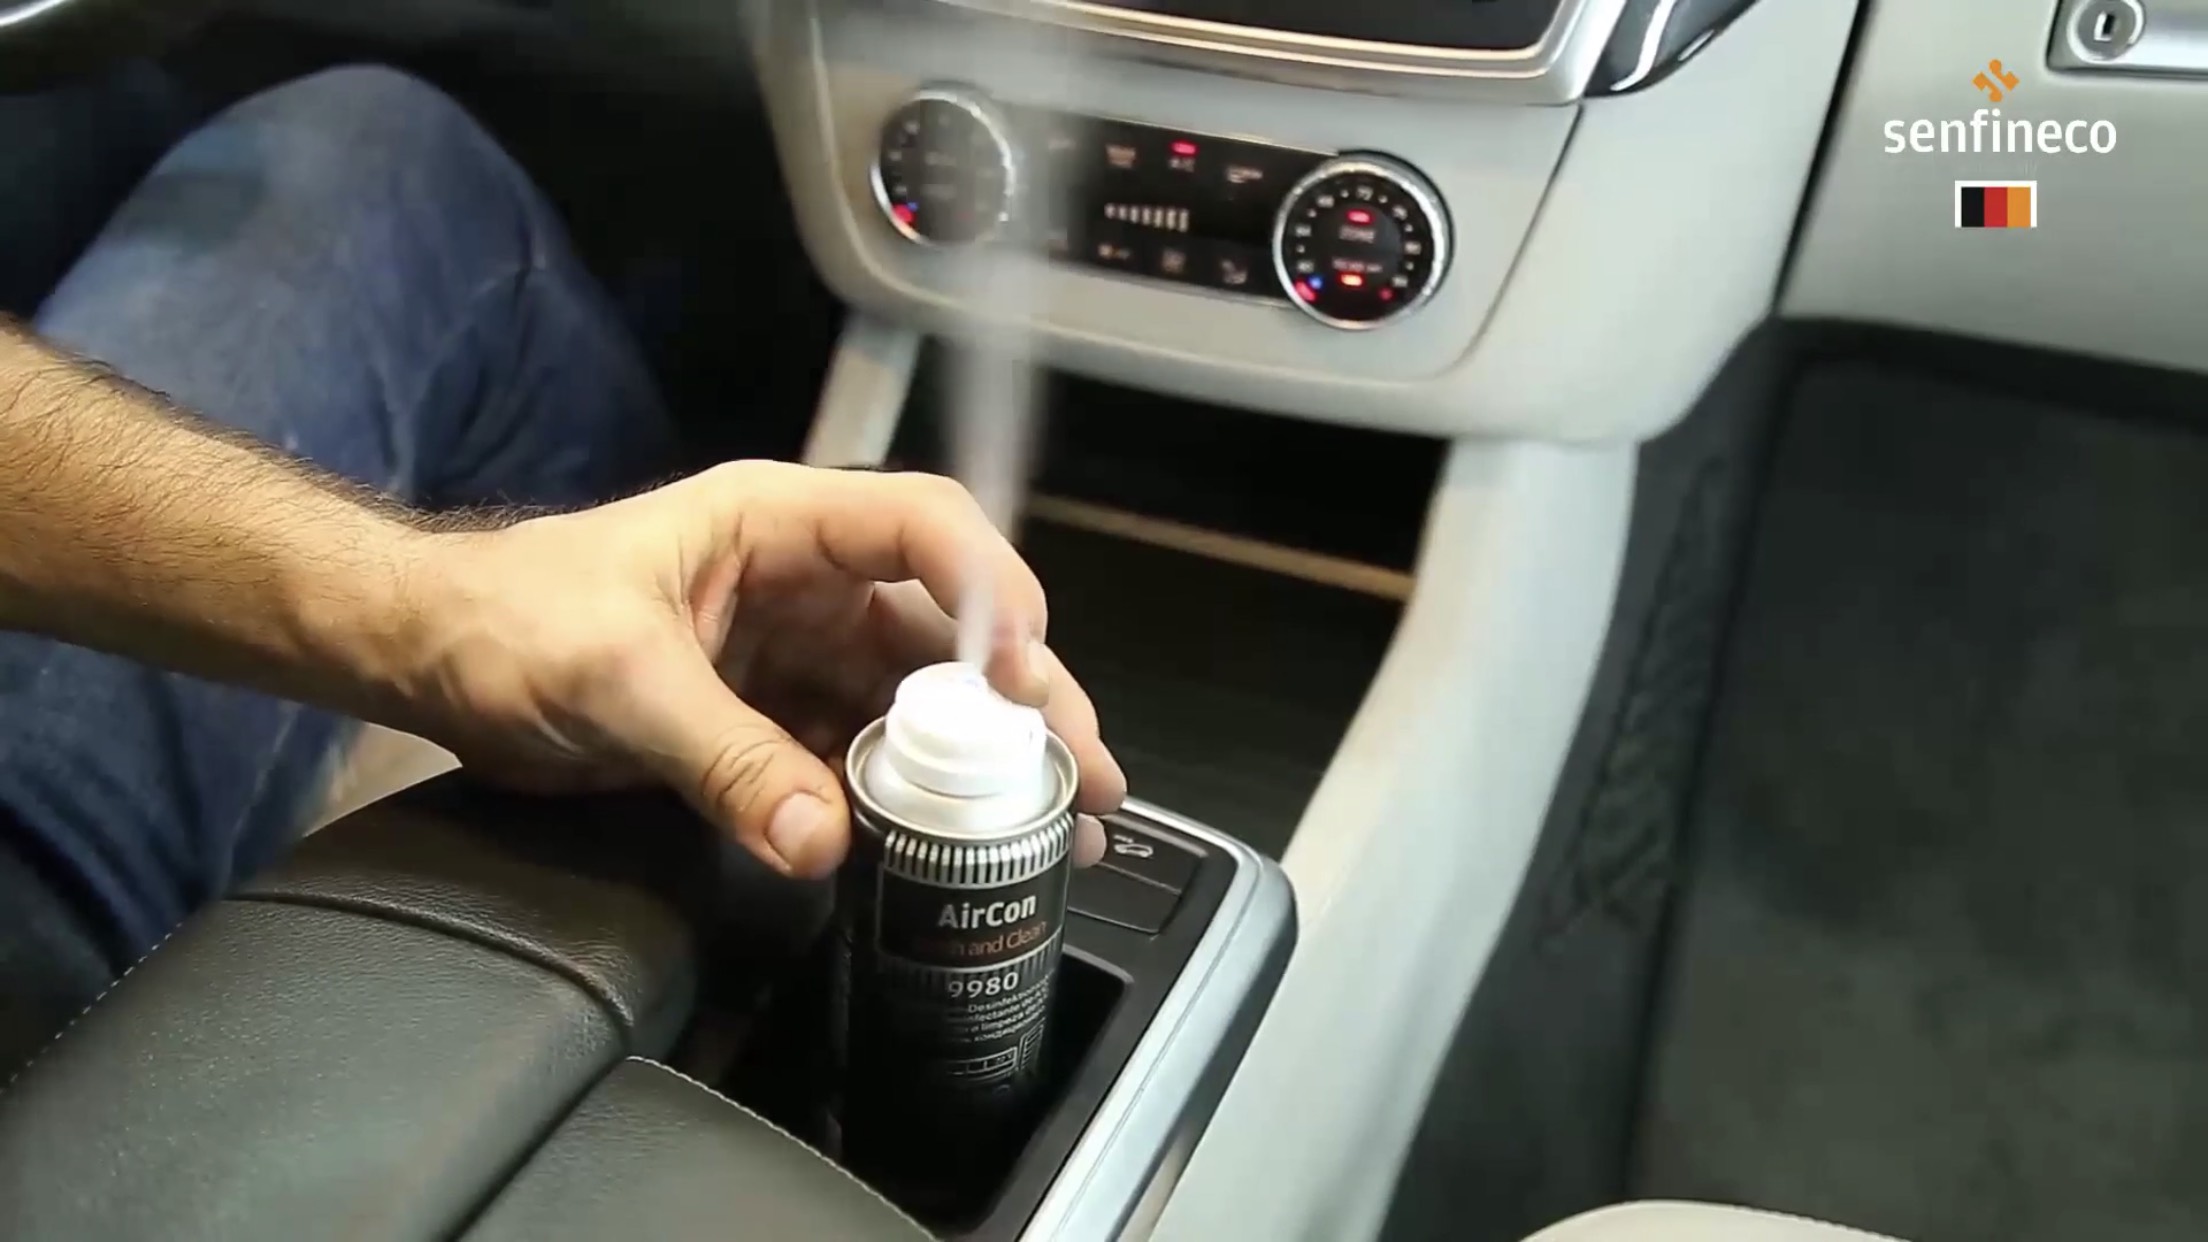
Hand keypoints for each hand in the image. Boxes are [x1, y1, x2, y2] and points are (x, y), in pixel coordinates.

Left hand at [387, 461, 1125, 876]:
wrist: (426, 659)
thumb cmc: (505, 620)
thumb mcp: (618, 679)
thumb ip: (724, 758)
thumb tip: (824, 840)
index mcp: (778, 526)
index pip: (923, 529)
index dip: (992, 592)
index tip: (1027, 677)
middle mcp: (806, 582)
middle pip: (948, 631)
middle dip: (1025, 702)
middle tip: (1085, 775)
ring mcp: (793, 652)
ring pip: (917, 702)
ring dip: (983, 761)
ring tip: (1053, 824)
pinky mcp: (771, 718)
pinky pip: (859, 756)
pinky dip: (908, 800)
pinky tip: (954, 845)